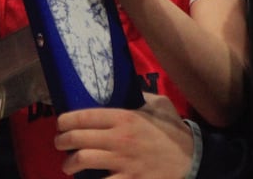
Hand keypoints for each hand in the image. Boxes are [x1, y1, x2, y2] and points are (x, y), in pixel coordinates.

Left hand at [56, 94, 194, 178]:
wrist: (192, 158)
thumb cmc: (173, 130)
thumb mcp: (159, 104)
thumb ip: (140, 95)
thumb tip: (126, 87)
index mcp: (124, 117)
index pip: (85, 116)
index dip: (66, 120)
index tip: (60, 123)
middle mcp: (119, 138)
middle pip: (78, 139)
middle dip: (62, 141)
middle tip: (60, 144)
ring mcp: (123, 162)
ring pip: (83, 161)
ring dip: (69, 164)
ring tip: (68, 165)